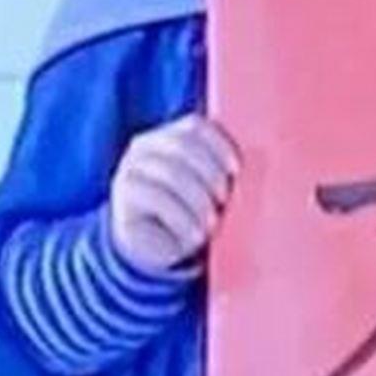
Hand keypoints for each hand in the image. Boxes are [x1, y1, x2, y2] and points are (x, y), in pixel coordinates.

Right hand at [108, 114, 240, 272]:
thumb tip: (250, 165)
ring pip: (172, 173)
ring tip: (211, 224)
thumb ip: (220, 170)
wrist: (153, 248)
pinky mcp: (125, 194)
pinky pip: (157, 198)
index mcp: (168, 136)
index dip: (219, 144)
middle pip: (184, 147)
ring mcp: (131, 168)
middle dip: (210, 174)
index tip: (237, 169)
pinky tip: (194, 235)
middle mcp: (145, 146)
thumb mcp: (206, 189)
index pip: (194, 127)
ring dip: (198, 200)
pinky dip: (182, 218)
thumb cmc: (189, 214)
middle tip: (224, 201)